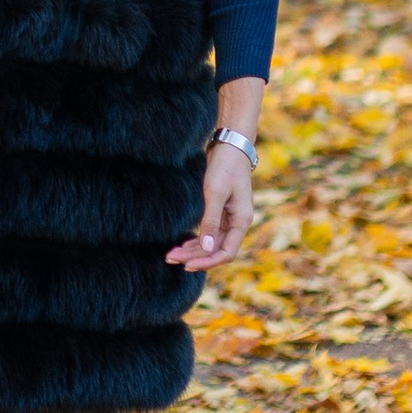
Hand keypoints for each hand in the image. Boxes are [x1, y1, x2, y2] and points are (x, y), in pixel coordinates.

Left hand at [168, 134, 257, 269]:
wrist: (230, 147)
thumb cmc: (225, 167)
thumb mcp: (216, 193)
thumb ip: (211, 221)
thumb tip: (208, 248)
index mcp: (242, 221)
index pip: (227, 252)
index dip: (207, 262)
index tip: (187, 265)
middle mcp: (238, 223)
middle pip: (217, 249)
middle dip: (194, 256)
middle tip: (170, 259)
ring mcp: (231, 218)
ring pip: (212, 242)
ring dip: (193, 249)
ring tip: (172, 255)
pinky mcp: (222, 211)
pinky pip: (210, 232)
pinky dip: (197, 240)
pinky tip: (183, 245)